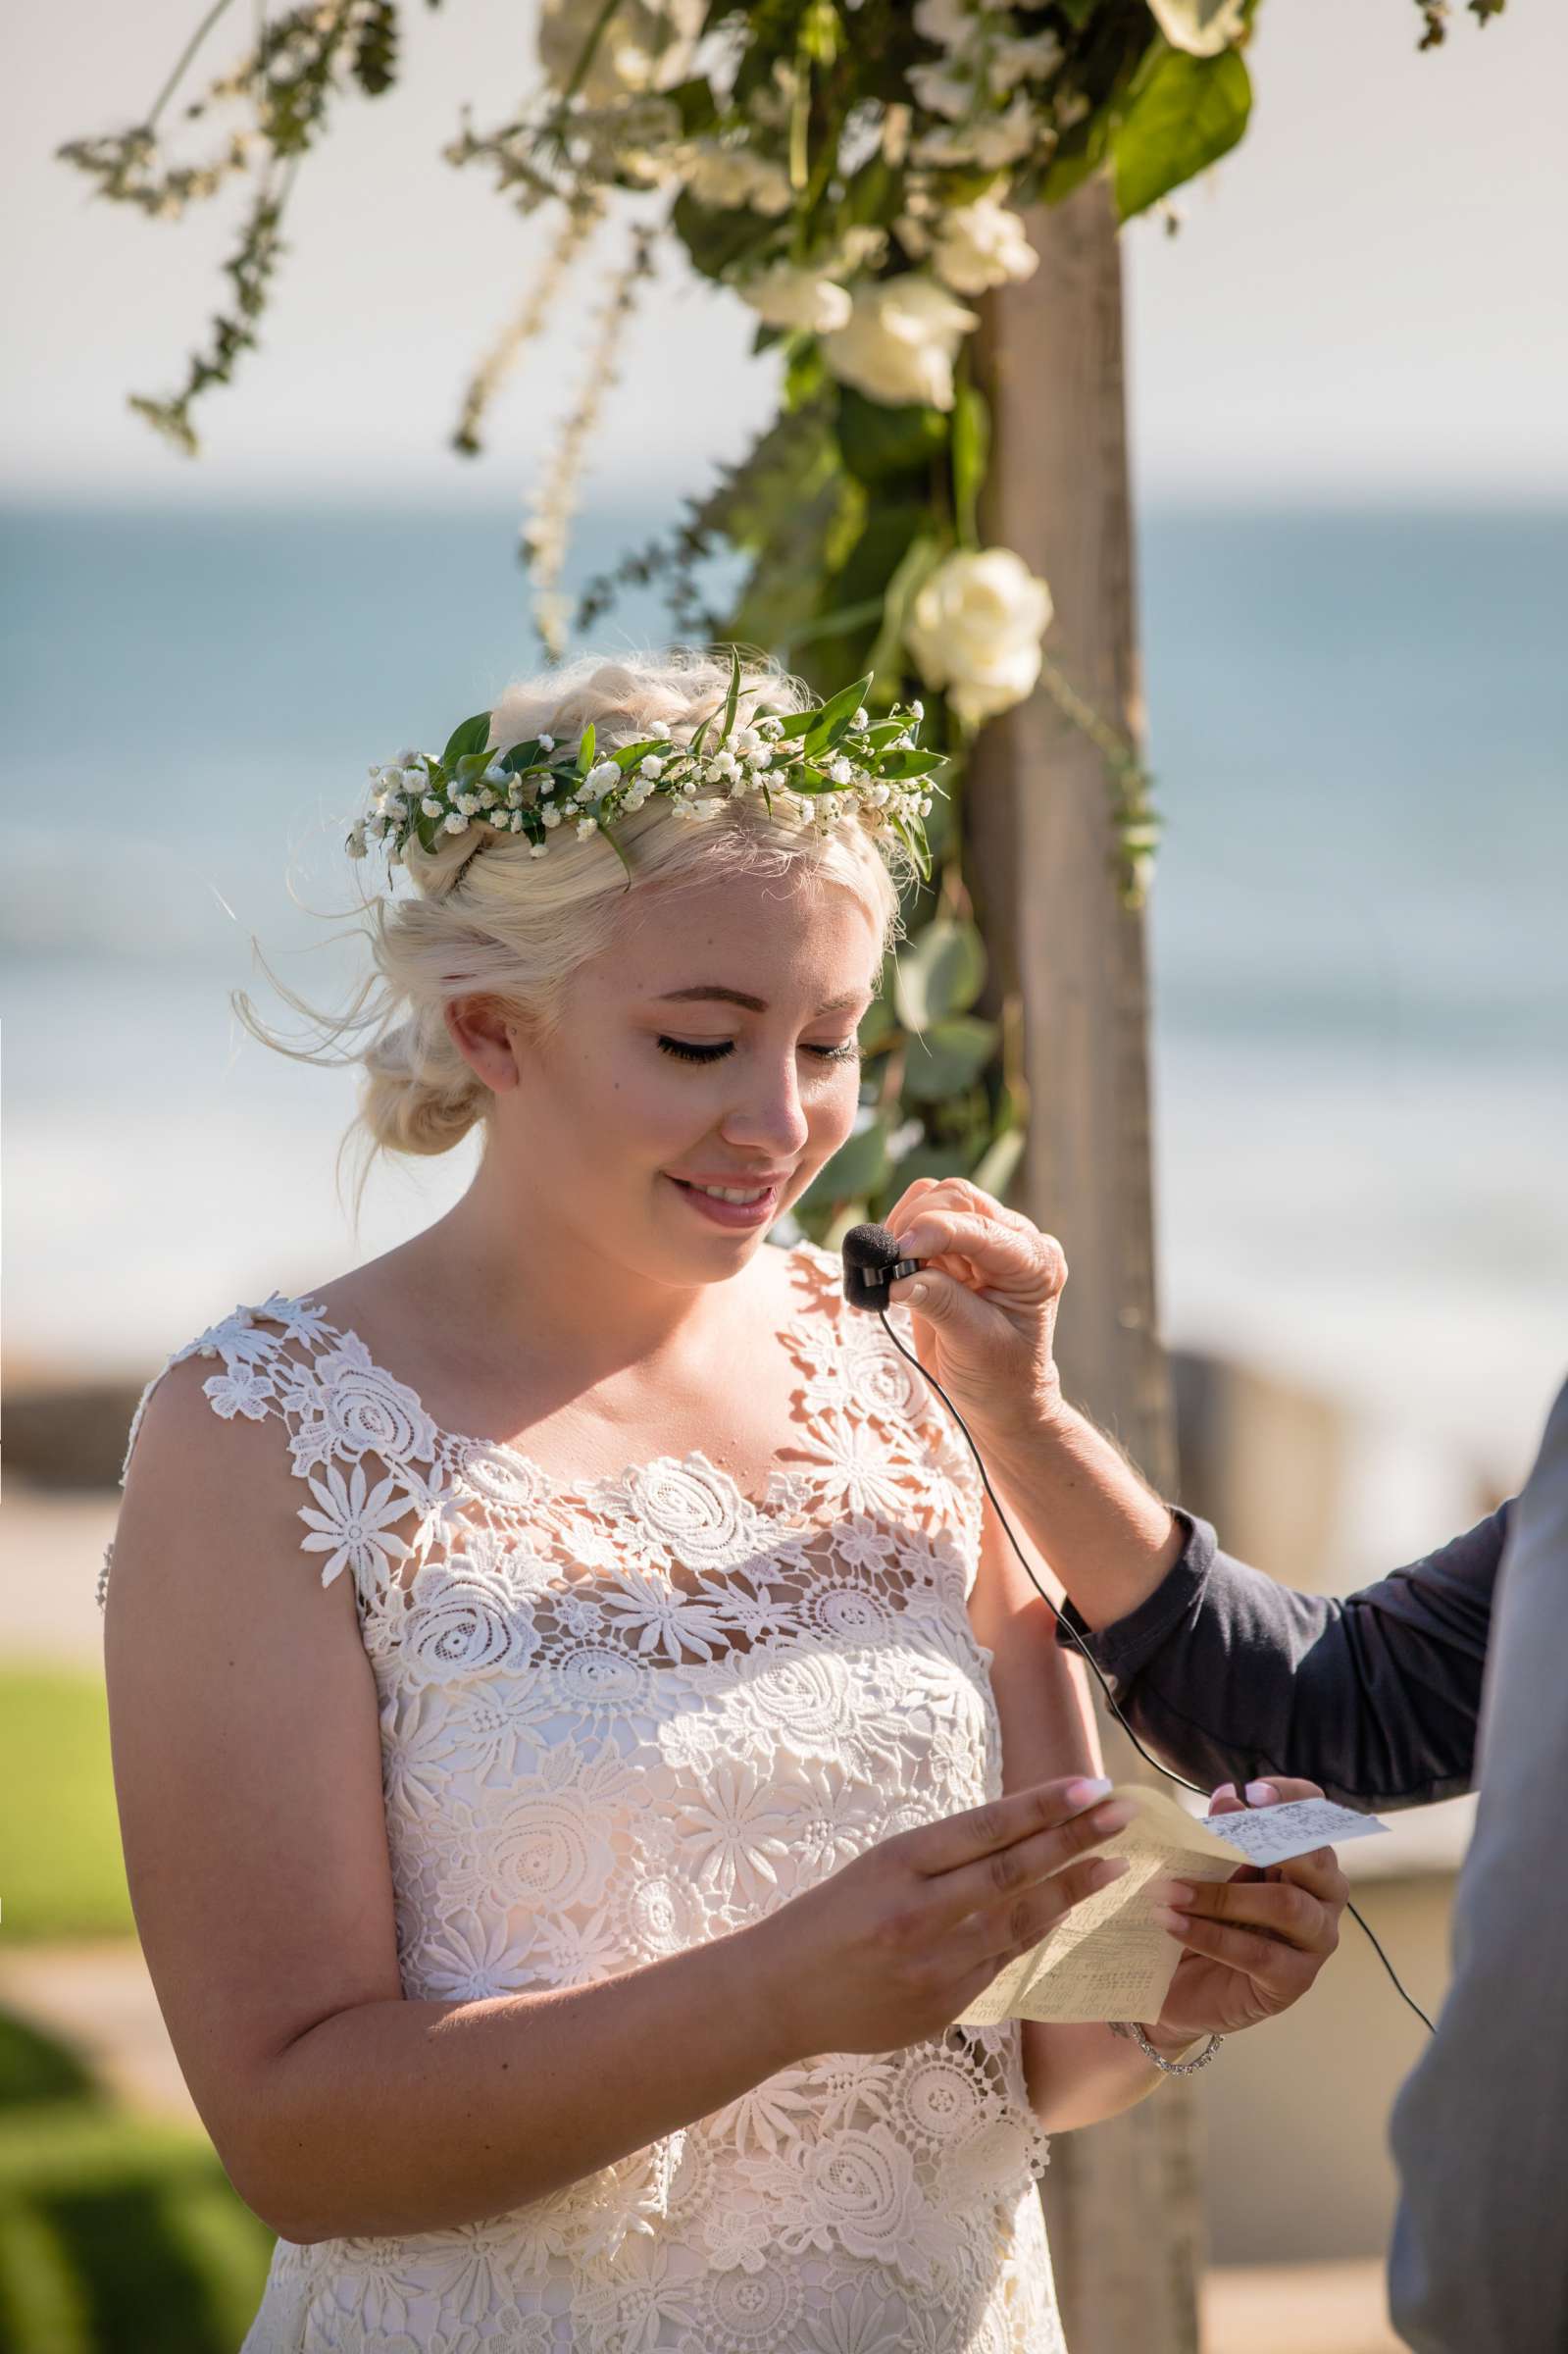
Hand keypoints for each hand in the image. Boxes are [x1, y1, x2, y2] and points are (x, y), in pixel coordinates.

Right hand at [753, 1775, 1133, 2059]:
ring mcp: (934, 1965)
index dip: (1044, 1805)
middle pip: (1014, 1870)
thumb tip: (1021, 1835)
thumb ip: (943, 1857)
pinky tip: (1065, 1912)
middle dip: (1076, 1839)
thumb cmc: (830, 1917)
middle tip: (1122, 1813)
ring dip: (1072, 1889)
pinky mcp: (944, 2006)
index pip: (987, 1827)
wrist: (779, 1995)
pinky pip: (1002, 1963)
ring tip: (1114, 1865)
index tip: (1091, 1784)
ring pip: (1020, 1921)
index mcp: (896, 1862)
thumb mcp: (876, 1866)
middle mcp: (917, 1912)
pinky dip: (1036, 1933)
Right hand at [881, 1177, 1067, 1446]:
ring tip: (891, 1266)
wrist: (1000, 1400)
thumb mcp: (973, 1345)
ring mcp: (985, 1239)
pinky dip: (899, 1233)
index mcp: (1035, 1263)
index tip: (897, 1251)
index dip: (935, 1231)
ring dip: (905, 1225)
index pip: (980, 1228)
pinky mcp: (956, 1247)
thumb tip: (897, 1277)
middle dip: (917, 1223)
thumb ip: (940, 1303)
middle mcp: (1015, 1241)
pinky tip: (894, 1265)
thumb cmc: (998, 1379)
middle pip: (958, 1198)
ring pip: (936, 1199)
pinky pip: (920, 1218)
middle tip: (887, 1262)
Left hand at [1143, 1778, 1349, 2050]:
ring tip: (1170, 1891)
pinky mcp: (1294, 1981)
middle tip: (1210, 1835)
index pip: (1316, 1821)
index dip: (1294, 1799)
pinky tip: (1172, 1923)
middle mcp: (1323, 1899)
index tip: (1253, 1791)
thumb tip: (1229, 1795)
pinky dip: (1210, 1936)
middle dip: (1264, 1843)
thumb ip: (1220, 1835)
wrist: (1180, 1987)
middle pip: (1316, 1861)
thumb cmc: (1202, 1917)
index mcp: (1306, 1863)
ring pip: (1286, 1906)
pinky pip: (1257, 1954)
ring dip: (1222, 1895)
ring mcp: (1315, 1942)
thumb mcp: (1207, 1870)